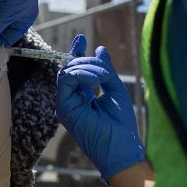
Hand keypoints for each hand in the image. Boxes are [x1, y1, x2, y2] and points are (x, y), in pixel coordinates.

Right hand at [55, 35, 144, 181]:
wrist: (121, 148)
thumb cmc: (122, 126)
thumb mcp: (116, 90)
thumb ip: (106, 71)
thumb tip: (100, 49)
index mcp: (83, 97)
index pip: (75, 70)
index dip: (77, 53)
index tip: (81, 38)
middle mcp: (72, 100)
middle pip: (70, 68)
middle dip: (85, 60)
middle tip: (104, 70)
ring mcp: (66, 105)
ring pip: (67, 71)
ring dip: (87, 68)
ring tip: (103, 77)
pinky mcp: (64, 108)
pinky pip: (66, 79)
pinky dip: (81, 74)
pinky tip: (96, 80)